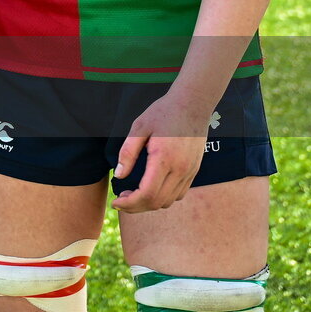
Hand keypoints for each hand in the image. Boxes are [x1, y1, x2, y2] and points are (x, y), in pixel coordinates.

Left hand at [110, 93, 210, 212]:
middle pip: (157, 202)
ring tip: (133, 194)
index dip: (129, 204)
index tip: (116, 202)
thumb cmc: (163, 112)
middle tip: (121, 200)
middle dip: (136, 207)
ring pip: (169, 201)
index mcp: (164, 159)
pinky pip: (179, 194)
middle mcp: (180, 170)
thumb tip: (119, 176)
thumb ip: (128, 152)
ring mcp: (190, 172)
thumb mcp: (139, 126)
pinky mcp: (194, 171)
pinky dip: (163, 198)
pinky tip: (151, 188)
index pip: (147, 194)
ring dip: (150, 204)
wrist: (192, 104)